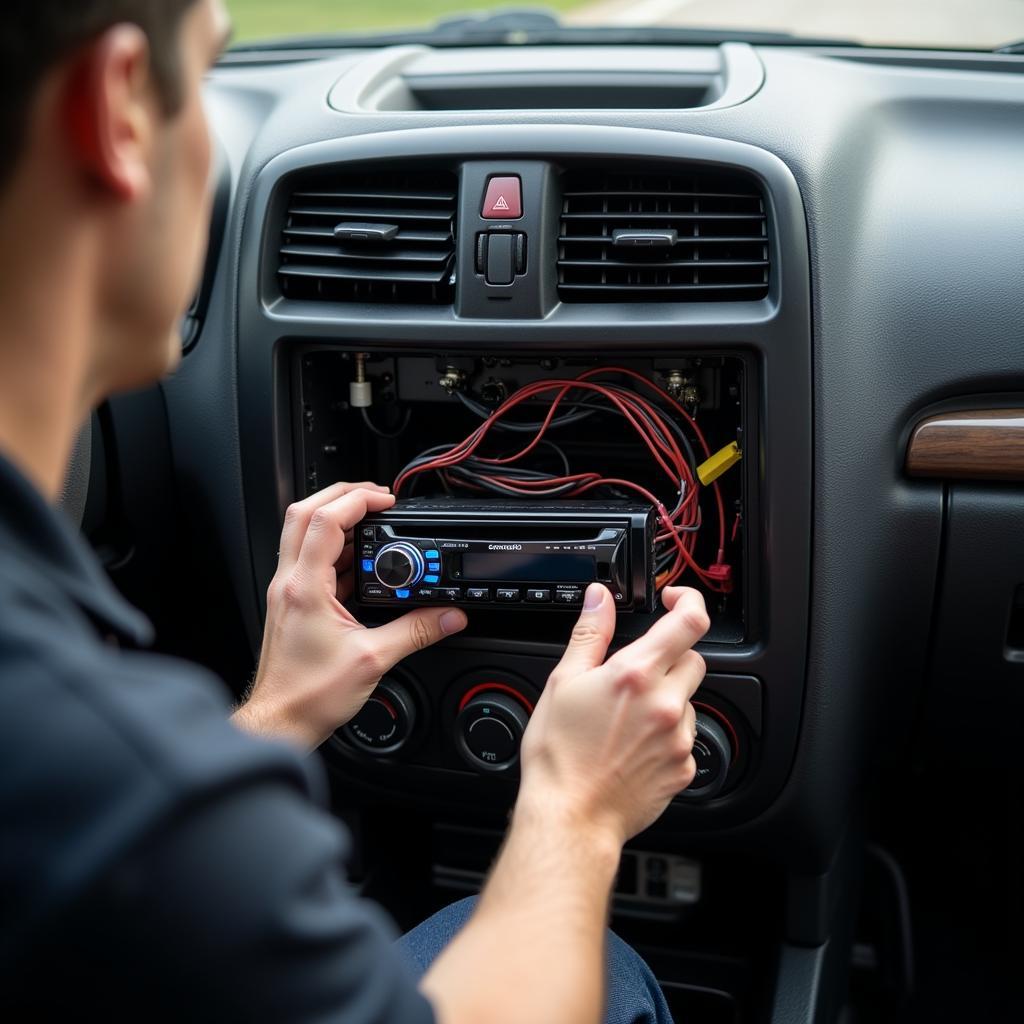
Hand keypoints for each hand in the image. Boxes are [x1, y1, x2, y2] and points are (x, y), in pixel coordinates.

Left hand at [233, 482, 467, 749]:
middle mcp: (290, 582)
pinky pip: (311, 560)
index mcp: (305, 587)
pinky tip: (363, 564)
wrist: (280, 720)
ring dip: (338, 521)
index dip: (358, 501)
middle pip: (305, 513)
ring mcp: (288, 591)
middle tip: (376, 497)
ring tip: (373, 525)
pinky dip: (337, 550)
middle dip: (342, 496)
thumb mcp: (373, 659)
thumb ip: (416, 631)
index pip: (325, 521)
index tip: (386, 501)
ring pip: (304, 533)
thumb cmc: (308, 695)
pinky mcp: (293, 603)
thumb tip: (448, 615)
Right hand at [518, 583, 707, 845]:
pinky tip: (635, 744)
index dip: (689, 601)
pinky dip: (667, 734)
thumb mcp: (563, 681)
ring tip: (628, 717)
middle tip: (637, 672)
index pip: (689, 621)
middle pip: (693, 659)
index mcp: (635, 675)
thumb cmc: (559, 755)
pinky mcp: (684, 767)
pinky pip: (686, 737)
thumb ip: (590, 633)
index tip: (676, 600)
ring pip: (690, 699)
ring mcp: (679, 738)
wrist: (570, 816)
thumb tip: (599, 598)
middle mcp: (665, 704)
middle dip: (670, 656)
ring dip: (668, 697)